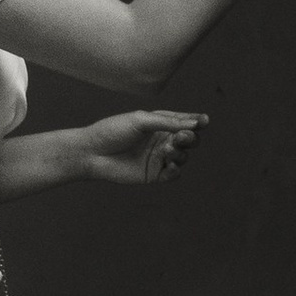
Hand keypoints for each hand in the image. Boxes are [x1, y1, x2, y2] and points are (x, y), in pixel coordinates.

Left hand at [81, 110, 205, 187]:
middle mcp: (162, 140)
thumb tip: (194, 123)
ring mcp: (158, 158)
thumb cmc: (113, 131)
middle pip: (189, 140)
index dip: (197, 121)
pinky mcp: (153, 175)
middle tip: (182, 136)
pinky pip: (173, 174)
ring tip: (167, 150)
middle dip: (190, 137)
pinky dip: (175, 170)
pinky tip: (169, 165)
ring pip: (183, 157)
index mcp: (160, 124)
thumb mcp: (141, 121)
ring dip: (180, 152)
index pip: (185, 122)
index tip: (204, 121)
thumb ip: (168, 123)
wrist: (92, 152)